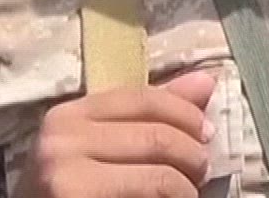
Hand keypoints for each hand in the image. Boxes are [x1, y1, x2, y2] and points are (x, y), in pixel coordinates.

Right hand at [17, 70, 216, 197]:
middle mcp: (60, 141)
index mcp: (67, 116)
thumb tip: (205, 82)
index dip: (186, 114)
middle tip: (202, 170)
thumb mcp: (101, 143)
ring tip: (188, 191)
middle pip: (157, 137)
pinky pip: (147, 196)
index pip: (144, 98)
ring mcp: (64, 176)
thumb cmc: (71, 184)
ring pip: (158, 175)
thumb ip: (149, 113)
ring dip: (186, 186)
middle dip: (193, 155)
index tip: (207, 133)